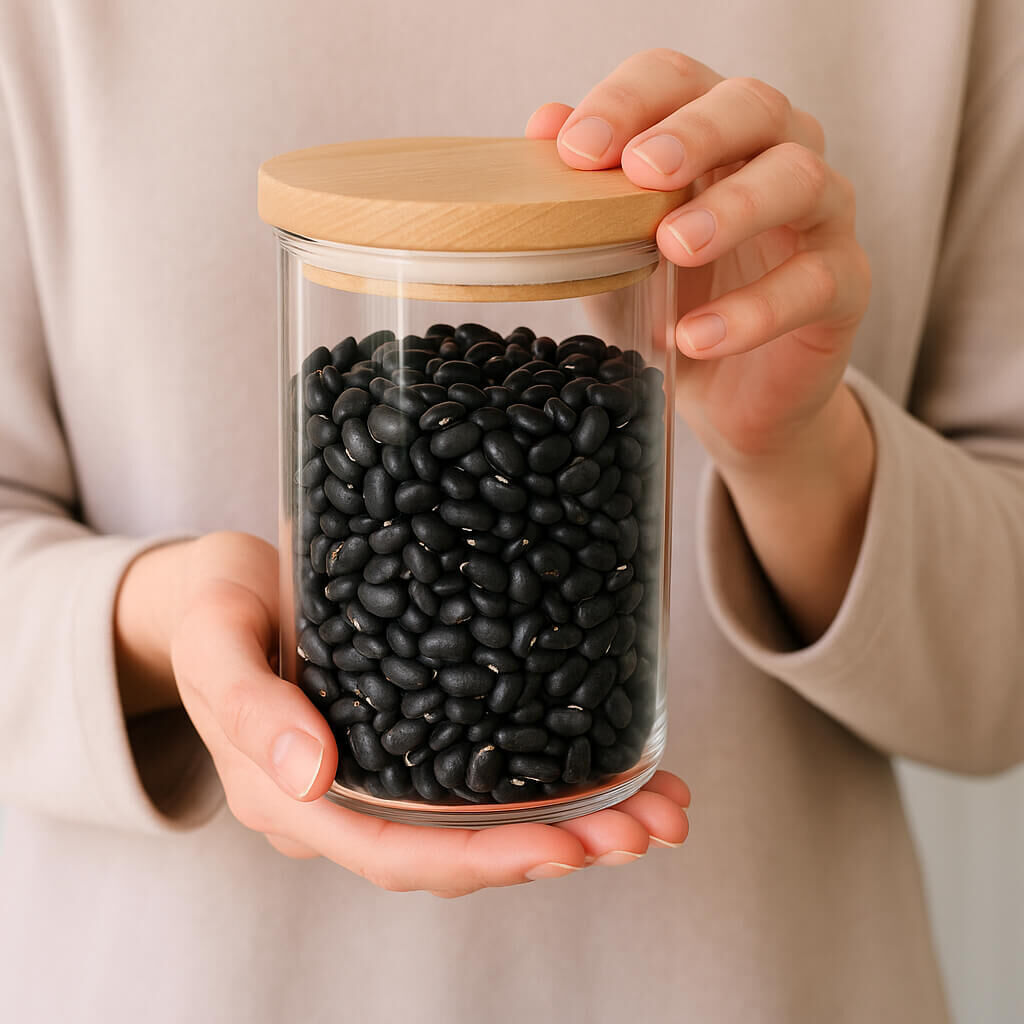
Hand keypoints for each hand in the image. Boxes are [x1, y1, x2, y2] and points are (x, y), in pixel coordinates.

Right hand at [118, 532, 689, 897]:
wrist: (220, 593)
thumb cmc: (215, 614)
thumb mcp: (217, 645)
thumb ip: (251, 706)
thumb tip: (312, 776)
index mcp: (293, 802)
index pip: (396, 854)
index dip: (485, 859)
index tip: (570, 846)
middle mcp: (349, 805)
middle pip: (460, 852)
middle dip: (561, 847)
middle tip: (648, 829)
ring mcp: (385, 778)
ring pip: (486, 823)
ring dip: (579, 822)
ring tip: (661, 809)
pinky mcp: (416, 741)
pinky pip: (487, 777)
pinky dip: (558, 778)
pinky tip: (622, 765)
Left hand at [527, 50, 875, 639]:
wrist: (722, 396)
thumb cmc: (656, 315)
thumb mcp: (603, 264)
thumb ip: (575, 209)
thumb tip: (526, 135)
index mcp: (704, 142)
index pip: (677, 81)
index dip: (632, 100)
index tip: (572, 143)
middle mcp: (773, 164)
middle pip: (754, 109)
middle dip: (694, 135)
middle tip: (635, 173)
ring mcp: (819, 225)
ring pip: (802, 182)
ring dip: (734, 209)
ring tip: (670, 245)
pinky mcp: (840, 293)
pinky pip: (810, 289)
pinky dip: (752, 313)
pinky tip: (693, 346)